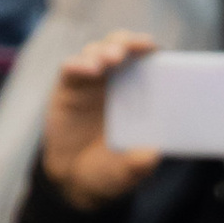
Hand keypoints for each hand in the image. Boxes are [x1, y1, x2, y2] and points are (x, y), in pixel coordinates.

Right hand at [41, 30, 160, 206]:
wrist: (75, 180)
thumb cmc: (110, 169)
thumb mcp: (127, 172)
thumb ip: (139, 164)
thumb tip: (153, 155)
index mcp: (139, 93)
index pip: (148, 61)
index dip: (151, 50)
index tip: (155, 48)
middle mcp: (116, 81)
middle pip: (122, 47)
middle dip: (128, 42)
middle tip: (133, 48)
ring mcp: (90, 81)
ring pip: (97, 51)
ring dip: (106, 51)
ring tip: (112, 60)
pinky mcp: (68, 87)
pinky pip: (71, 67)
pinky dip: (79, 64)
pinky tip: (89, 69)